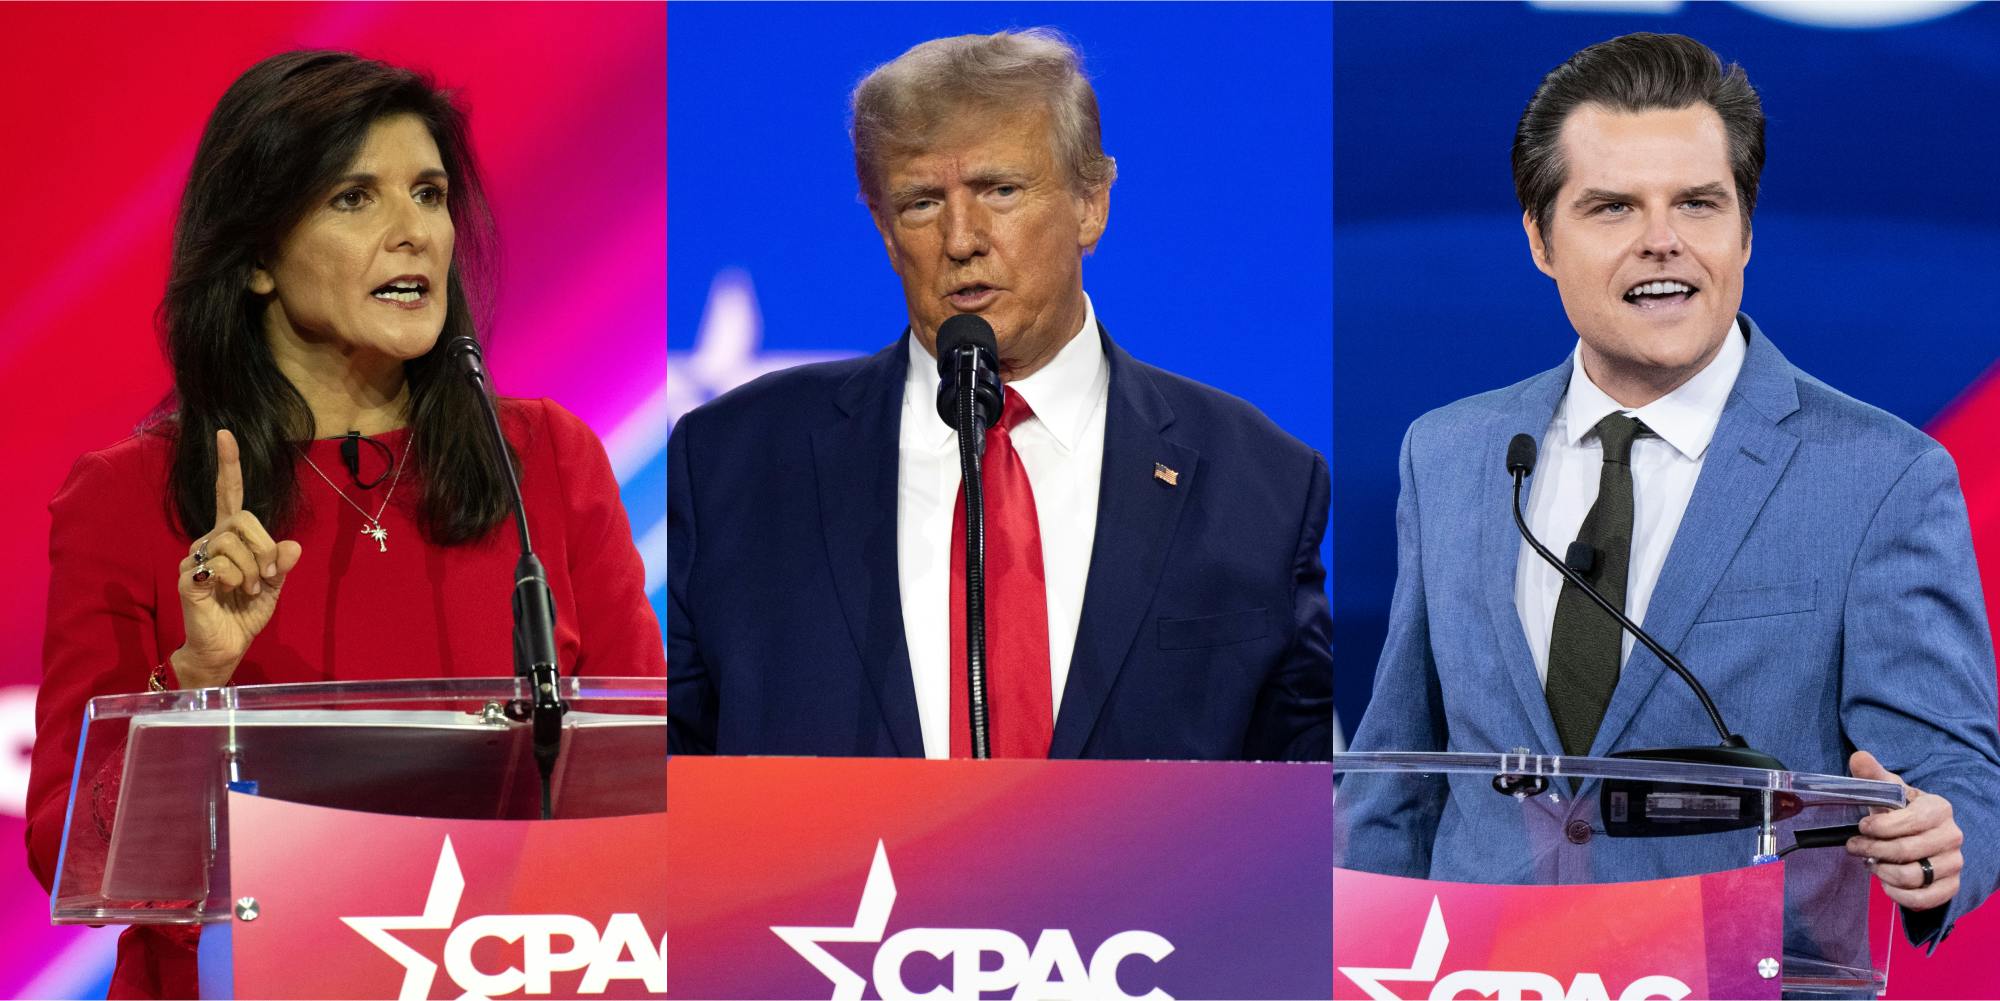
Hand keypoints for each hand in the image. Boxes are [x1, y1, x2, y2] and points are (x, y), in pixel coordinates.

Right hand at [171, 429, 302, 688]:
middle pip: (242, 519)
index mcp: (230, 537)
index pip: (227, 494)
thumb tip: (292, 545)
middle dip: (265, 546)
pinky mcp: (190, 577)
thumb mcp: (274, 586)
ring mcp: (195, 557)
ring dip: (253, 568)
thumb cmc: (244, 612)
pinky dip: (237, 579)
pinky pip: (219, 565)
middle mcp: (209, 540)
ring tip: (251, 589)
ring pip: (231, 541)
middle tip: (271, 575)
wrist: (225, 645)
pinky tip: (233, 593)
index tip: (224, 434)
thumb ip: (281, 563)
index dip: (227, 465)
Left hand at [1846, 749, 1961, 911]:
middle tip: (1854, 847)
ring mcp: (1954, 863)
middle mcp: (1952, 836)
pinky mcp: (1951, 886)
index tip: (1861, 827)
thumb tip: (1859, 757)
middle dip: (1872, 850)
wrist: (1924, 837)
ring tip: (1870, 863)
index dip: (1879, 827)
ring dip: (1882, 872)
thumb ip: (1873, 776)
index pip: (1909, 821)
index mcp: (1938, 808)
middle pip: (1906, 850)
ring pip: (1912, 876)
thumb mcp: (1889, 791)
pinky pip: (1923, 899)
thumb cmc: (1902, 812)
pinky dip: (1898, 895)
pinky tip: (1885, 883)